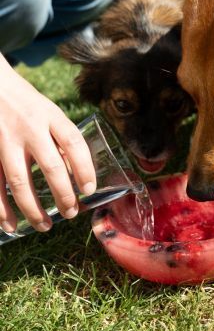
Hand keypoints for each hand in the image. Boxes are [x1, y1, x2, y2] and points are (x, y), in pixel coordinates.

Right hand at [0, 54, 95, 232]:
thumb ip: (61, 138)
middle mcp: (30, 127)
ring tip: (45, 226)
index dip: (84, 167)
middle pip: (51, 166)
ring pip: (21, 181)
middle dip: (64, 195)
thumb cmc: (27, 103)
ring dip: (34, 209)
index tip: (89, 189)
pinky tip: (10, 224)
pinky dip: (1, 208)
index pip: (74, 142)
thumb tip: (77, 173)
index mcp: (51, 115)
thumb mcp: (49, 112)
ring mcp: (6, 140)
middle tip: (71, 213)